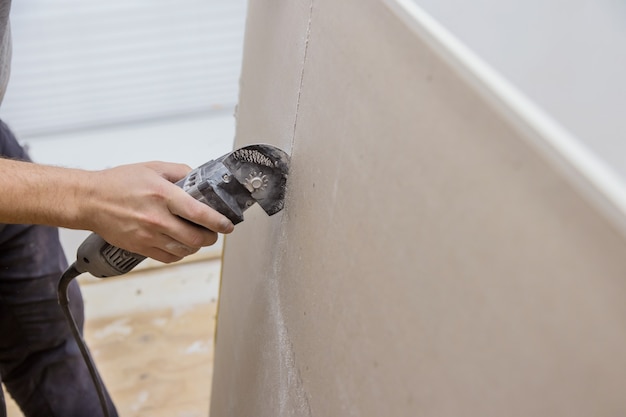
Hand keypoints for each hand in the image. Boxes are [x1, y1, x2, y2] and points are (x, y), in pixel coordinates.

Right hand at [81, 161, 233, 262]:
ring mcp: (148, 235)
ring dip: (197, 246)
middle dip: (211, 237)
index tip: (228, 225)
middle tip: (215, 232)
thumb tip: (199, 179)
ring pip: (184, 250)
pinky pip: (169, 257)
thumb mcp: (153, 167)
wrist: (90, 200)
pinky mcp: (140, 247)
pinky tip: (181, 245)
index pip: (199, 213)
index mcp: (162, 195)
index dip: (218, 222)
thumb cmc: (118, 183)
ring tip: (198, 237)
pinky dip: (180, 253)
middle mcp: (157, 218)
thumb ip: (180, 171)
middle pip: (195, 237)